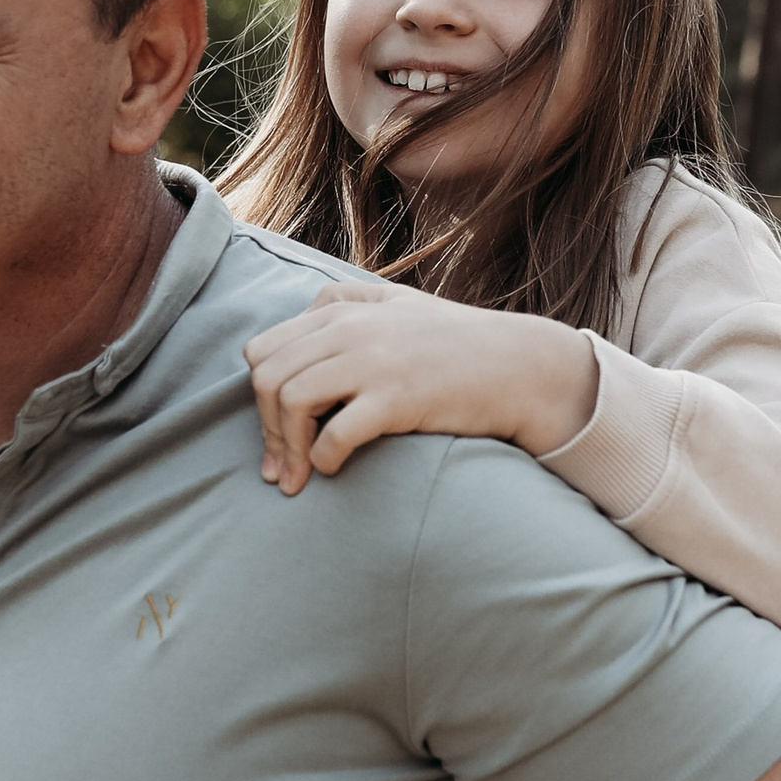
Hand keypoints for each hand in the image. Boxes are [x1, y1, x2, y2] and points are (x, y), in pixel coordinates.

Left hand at [242, 285, 598, 494]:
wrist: (521, 368)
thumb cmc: (460, 344)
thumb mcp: (399, 305)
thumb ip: (348, 303)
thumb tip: (303, 319)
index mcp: (344, 310)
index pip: (264, 349)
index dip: (259, 396)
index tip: (275, 432)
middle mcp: (351, 330)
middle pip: (267, 377)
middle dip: (265, 430)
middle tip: (278, 468)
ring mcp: (374, 361)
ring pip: (290, 401)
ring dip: (288, 448)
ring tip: (299, 477)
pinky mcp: (397, 397)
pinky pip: (334, 432)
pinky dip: (322, 458)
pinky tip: (332, 469)